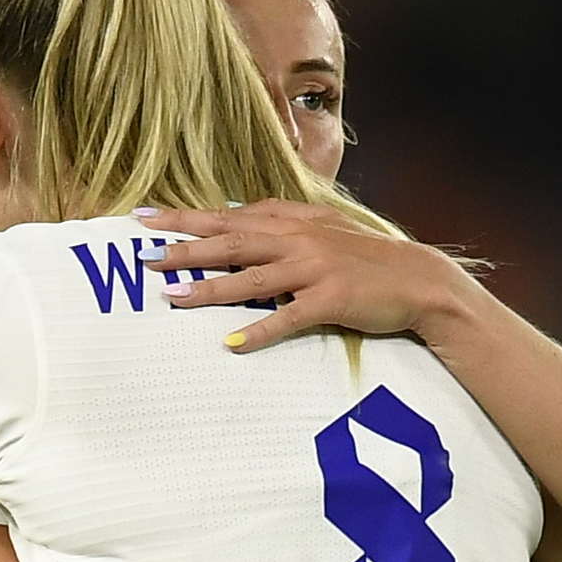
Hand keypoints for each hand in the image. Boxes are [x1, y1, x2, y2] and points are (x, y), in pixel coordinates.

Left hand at [145, 202, 486, 353]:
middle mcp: (298, 239)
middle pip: (230, 242)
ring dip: (210, 288)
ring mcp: (315, 268)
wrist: (418, 279)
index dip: (185, 217)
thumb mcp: (321, 232)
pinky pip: (289, 318)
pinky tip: (233, 345)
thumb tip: (238, 219)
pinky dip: (261, 331)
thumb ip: (280, 226)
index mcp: (292, 221)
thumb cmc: (366, 260)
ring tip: (172, 296)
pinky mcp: (332, 300)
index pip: (228, 216)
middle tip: (143, 255)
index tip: (145, 219)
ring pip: (251, 277)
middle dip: (184, 248)